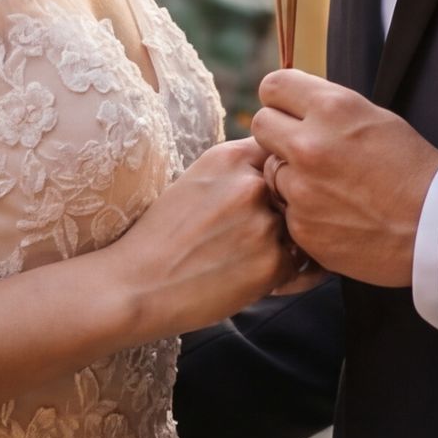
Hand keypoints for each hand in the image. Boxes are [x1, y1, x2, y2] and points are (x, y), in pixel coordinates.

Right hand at [109, 139, 297, 339]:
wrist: (134, 285)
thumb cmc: (163, 237)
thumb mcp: (196, 182)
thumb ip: (240, 172)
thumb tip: (286, 169)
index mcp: (229, 157)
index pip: (279, 152)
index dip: (279, 175)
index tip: (269, 192)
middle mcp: (250, 184)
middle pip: (296, 189)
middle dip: (284, 211)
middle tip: (252, 235)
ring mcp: (264, 223)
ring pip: (300, 227)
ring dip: (287, 243)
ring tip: (248, 259)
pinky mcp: (272, 264)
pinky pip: (302, 264)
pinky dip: (287, 275)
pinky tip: (254, 279)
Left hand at [249, 68, 437, 286]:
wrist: (435, 227)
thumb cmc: (411, 169)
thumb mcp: (375, 118)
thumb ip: (328, 108)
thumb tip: (294, 104)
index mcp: (332, 109)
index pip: (273, 86)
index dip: (281, 99)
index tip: (290, 110)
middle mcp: (309, 145)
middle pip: (261, 124)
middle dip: (278, 134)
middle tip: (302, 148)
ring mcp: (302, 189)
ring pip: (271, 170)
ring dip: (291, 176)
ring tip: (328, 186)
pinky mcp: (301, 226)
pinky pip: (285, 209)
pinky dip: (303, 211)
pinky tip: (334, 213)